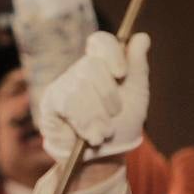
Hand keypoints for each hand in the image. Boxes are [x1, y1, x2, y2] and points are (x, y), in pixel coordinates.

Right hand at [39, 31, 148, 160]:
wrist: (105, 155)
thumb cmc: (123, 124)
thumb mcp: (137, 96)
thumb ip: (138, 66)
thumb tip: (142, 37)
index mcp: (103, 64)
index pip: (100, 42)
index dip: (109, 52)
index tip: (120, 73)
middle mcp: (80, 70)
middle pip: (91, 66)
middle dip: (108, 95)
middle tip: (114, 114)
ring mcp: (63, 84)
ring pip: (79, 88)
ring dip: (97, 115)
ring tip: (104, 133)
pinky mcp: (51, 102)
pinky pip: (67, 104)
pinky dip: (84, 122)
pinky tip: (91, 135)